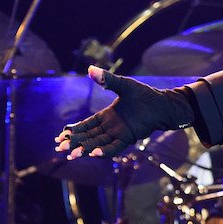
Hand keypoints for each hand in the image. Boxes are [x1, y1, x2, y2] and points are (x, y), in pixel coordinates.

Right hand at [54, 66, 192, 158]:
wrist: (164, 104)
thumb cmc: (146, 95)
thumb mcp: (123, 85)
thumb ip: (107, 79)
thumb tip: (90, 68)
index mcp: (107, 116)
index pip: (86, 125)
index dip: (73, 131)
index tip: (60, 135)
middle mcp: (111, 127)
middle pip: (88, 136)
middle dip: (74, 142)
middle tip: (58, 147)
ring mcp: (120, 133)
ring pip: (98, 143)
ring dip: (84, 149)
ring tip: (70, 155)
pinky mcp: (129, 137)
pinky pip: (114, 147)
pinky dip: (104, 150)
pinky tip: (92, 154)